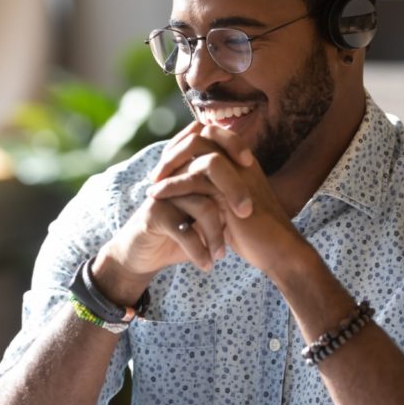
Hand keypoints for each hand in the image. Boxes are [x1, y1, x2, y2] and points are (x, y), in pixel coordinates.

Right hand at [92, 123, 254, 302]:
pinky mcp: (154, 215)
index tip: (251, 163)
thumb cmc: (180, 232)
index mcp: (188, 169)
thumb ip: (223, 197)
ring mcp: (164, 194)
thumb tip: (260, 191)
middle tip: (246, 214)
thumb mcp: (204, 214)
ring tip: (222, 255)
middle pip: (210, 167)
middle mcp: (175, 176)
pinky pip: (184, 230)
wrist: (143, 254)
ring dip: (216, 234)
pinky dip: (199, 251)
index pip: (211, 140)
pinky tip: (207, 264)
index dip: (232, 143)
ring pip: (202, 205)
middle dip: (234, 191)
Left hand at [146, 123, 301, 275]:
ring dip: (169, 164)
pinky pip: (195, 177)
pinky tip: (156, 195)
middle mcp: (241, 160)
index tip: (166, 165)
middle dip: (174, 150)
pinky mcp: (232, 190)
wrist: (277, 251)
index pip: (209, 134)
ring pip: (197, 150)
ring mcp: (238, 172)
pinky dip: (172, 185)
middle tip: (156, 172)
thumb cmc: (254, 233)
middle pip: (201, 134)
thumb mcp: (229, 205)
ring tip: (152, 183)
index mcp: (242, 160)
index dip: (184, 144)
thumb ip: (213, 190)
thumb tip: (187, 183)